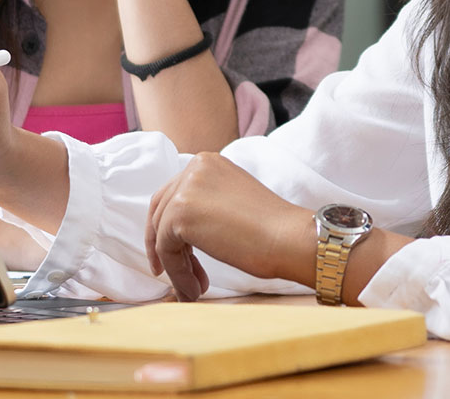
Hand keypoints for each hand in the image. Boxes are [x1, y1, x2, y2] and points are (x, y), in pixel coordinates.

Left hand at [144, 153, 310, 300]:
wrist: (288, 238)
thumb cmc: (271, 229)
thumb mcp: (231, 203)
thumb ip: (206, 206)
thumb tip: (180, 233)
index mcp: (207, 162)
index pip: (174, 194)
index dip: (170, 228)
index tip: (176, 254)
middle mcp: (193, 168)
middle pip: (161, 211)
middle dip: (166, 247)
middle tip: (181, 276)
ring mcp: (185, 188)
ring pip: (162, 233)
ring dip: (176, 266)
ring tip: (194, 288)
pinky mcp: (179, 213)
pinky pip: (166, 250)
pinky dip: (178, 273)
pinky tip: (194, 288)